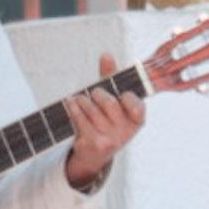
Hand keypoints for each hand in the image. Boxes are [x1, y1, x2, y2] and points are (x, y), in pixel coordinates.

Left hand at [64, 53, 146, 190]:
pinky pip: (80, 119)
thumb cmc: (106, 120)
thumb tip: (106, 55)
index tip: (121, 95)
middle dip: (98, 94)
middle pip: (109, 102)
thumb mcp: (113, 100)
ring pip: (92, 109)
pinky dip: (73, 108)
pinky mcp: (95, 144)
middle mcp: (127, 131)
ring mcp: (112, 139)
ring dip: (82, 100)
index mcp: (137, 119)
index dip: (127, 98)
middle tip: (94, 93)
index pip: (136, 105)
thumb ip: (111, 77)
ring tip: (79, 99)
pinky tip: (70, 104)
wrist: (96, 153)